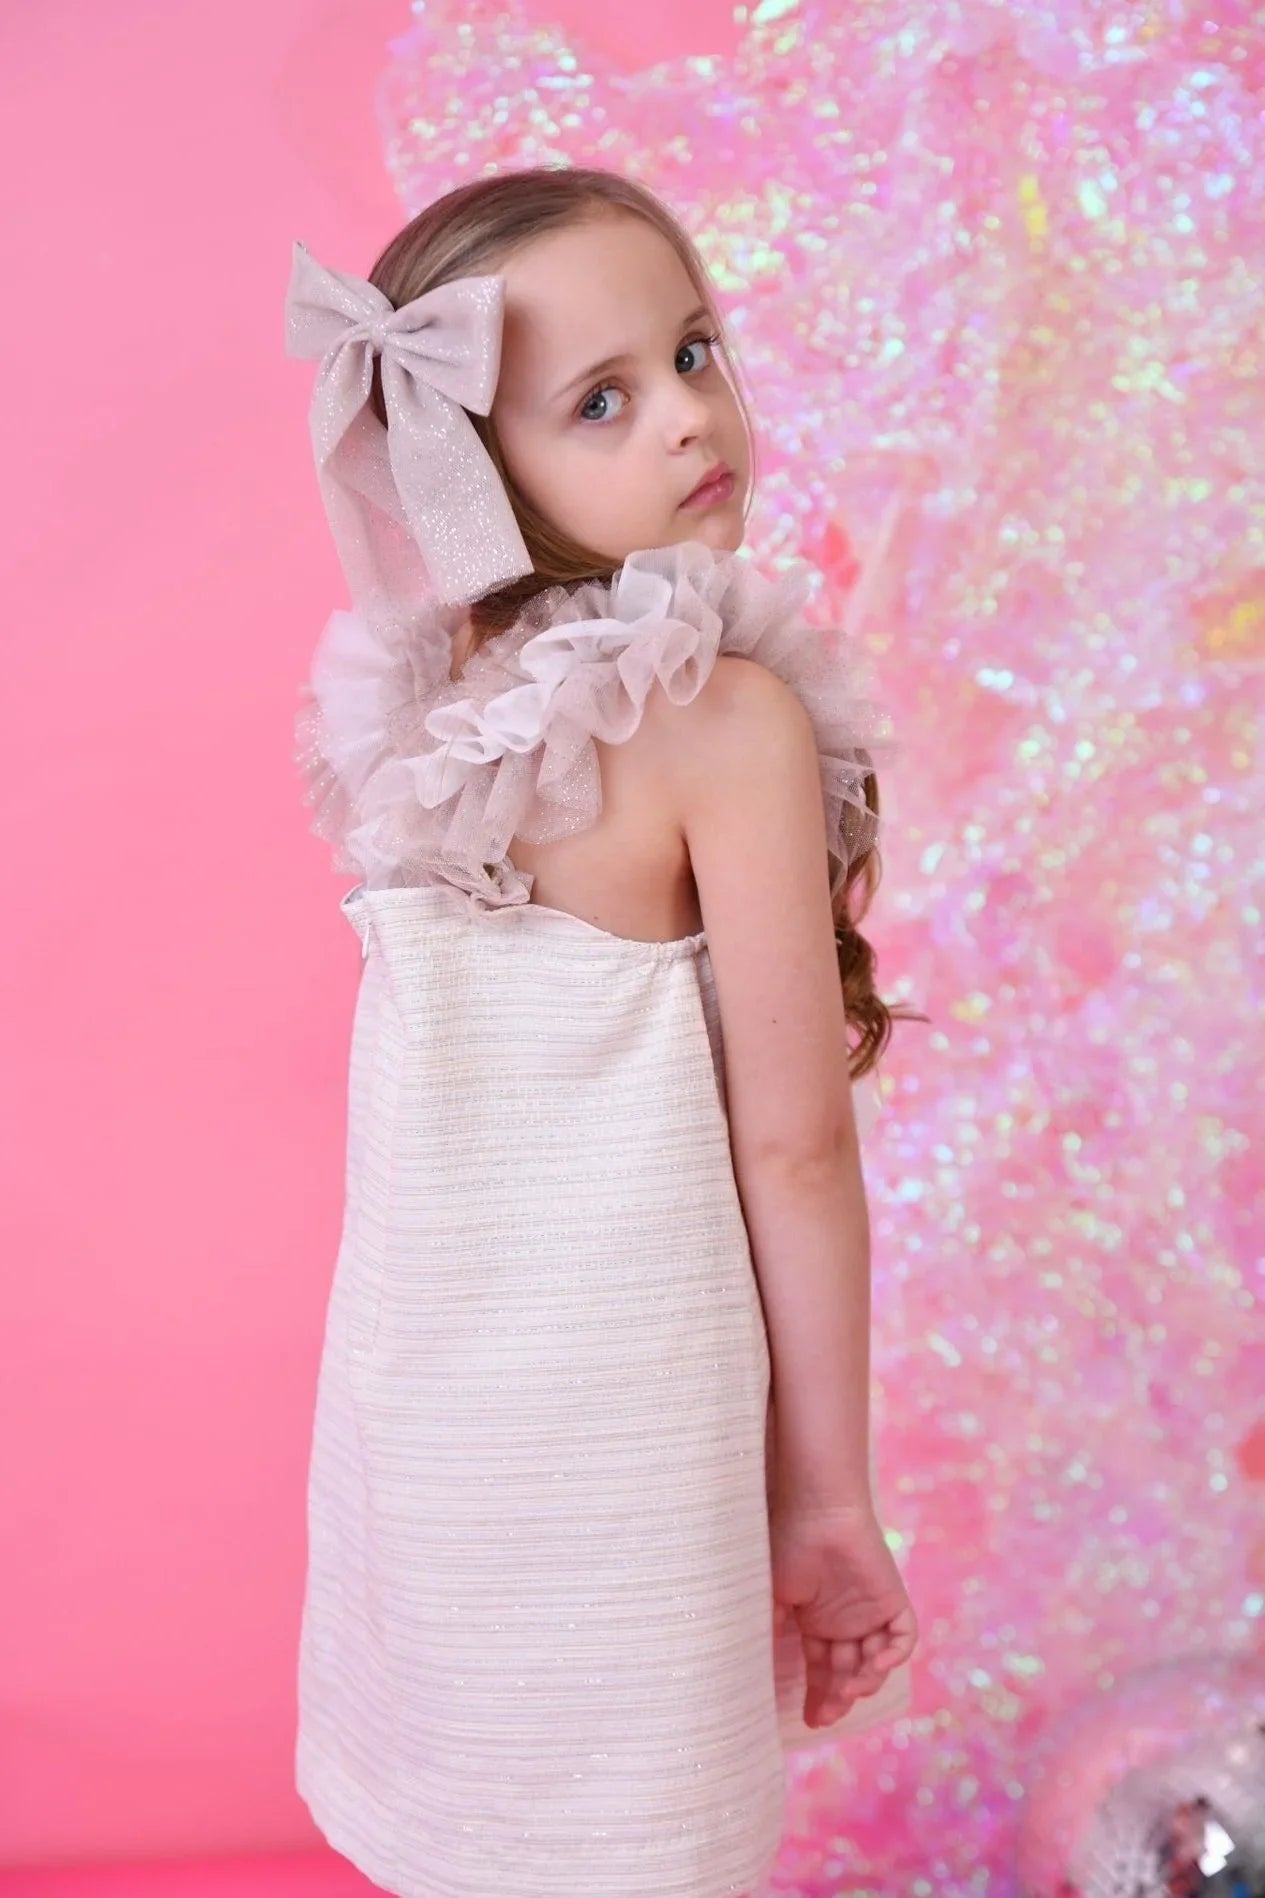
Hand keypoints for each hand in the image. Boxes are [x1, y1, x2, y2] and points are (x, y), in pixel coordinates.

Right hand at [770, 1499, 917, 1728]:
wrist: (814, 1511)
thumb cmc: (786, 1546)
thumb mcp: (770, 1597)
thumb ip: (767, 1631)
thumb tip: (751, 1670)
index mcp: (816, 1620)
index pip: (821, 1668)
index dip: (818, 1696)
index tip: (808, 1721)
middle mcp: (845, 1620)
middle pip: (848, 1672)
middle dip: (838, 1698)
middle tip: (825, 1716)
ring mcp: (870, 1610)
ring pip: (875, 1662)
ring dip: (863, 1682)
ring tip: (846, 1690)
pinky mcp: (892, 1599)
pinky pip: (903, 1638)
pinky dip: (893, 1656)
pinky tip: (873, 1666)